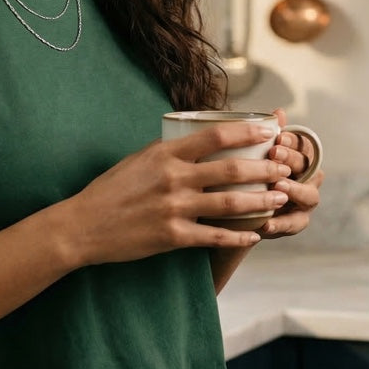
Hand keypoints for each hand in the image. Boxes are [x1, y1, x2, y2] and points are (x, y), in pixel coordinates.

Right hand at [65, 120, 295, 265]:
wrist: (84, 224)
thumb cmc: (110, 189)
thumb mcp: (137, 159)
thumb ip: (168, 152)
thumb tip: (196, 142)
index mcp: (164, 153)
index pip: (215, 136)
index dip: (247, 133)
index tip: (269, 131)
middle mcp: (173, 178)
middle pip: (231, 171)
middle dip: (265, 170)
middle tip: (285, 168)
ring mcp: (174, 208)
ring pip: (230, 203)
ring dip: (260, 201)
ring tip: (279, 199)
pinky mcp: (173, 236)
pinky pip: (215, 236)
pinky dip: (238, 236)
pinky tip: (254, 235)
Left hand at [256, 107, 322, 238]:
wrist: (240, 211)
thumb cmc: (250, 174)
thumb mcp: (254, 154)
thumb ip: (266, 135)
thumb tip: (278, 111)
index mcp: (298, 158)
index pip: (303, 145)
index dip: (293, 140)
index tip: (278, 137)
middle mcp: (307, 178)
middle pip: (308, 167)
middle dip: (292, 159)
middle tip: (274, 154)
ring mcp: (304, 202)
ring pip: (310, 195)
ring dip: (295, 189)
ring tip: (278, 186)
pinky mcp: (295, 222)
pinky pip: (294, 224)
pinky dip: (281, 224)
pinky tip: (266, 223)